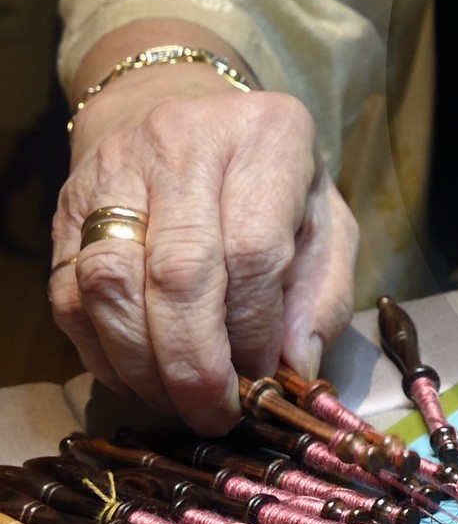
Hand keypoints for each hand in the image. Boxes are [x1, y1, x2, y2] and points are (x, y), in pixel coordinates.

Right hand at [48, 72, 357, 433]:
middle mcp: (183, 143)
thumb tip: (297, 368)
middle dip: (195, 363)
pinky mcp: (67, 206)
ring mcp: (115, 171)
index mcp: (265, 138)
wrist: (180, 109)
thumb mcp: (325, 221)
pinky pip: (70, 291)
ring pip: (110, 284)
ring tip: (176, 404)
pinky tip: (137, 377)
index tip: (265, 377)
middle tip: (215, 414)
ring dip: (142, 365)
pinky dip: (101, 351)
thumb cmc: (269, 179)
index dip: (254, 330)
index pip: (253, 252)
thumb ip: (322, 294)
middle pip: (177, 272)